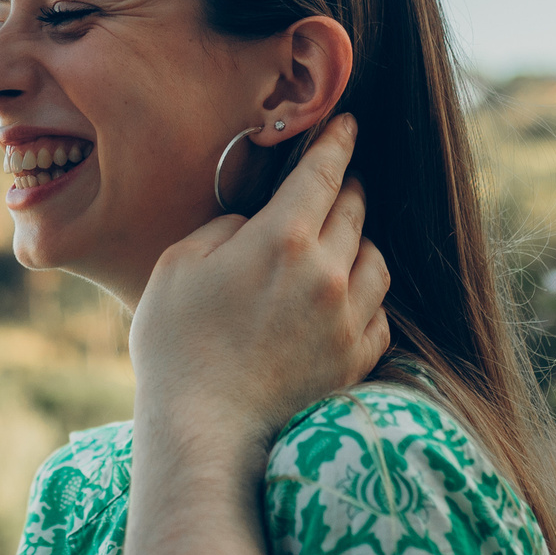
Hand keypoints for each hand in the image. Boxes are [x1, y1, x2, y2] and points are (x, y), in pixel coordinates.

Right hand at [129, 113, 390, 464]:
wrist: (203, 429)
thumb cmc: (176, 345)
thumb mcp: (179, 264)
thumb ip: (226, 227)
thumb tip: (255, 222)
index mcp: (281, 238)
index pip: (323, 173)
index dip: (336, 142)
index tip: (347, 125)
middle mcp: (326, 272)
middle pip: (355, 211)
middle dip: (347, 190)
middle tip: (339, 183)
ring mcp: (348, 319)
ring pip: (376, 262)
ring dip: (361, 245)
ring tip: (341, 246)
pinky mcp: (355, 360)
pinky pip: (380, 315)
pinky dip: (366, 300)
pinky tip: (345, 301)